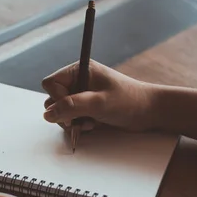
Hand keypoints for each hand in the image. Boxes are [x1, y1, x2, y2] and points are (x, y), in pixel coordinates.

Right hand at [42, 60, 156, 131]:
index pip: (51, 84)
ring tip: (89, 123)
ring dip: (71, 121)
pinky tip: (92, 126)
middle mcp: (78, 82)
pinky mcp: (86, 109)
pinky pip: (70, 119)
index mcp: (80, 70)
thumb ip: (72, 106)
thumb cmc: (128, 101)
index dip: (56, 98)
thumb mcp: (99, 103)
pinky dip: (78, 126)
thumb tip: (48, 114)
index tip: (71, 108)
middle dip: (64, 113)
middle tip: (79, 119)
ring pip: (59, 112)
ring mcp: (81, 96)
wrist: (148, 112)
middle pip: (52, 99)